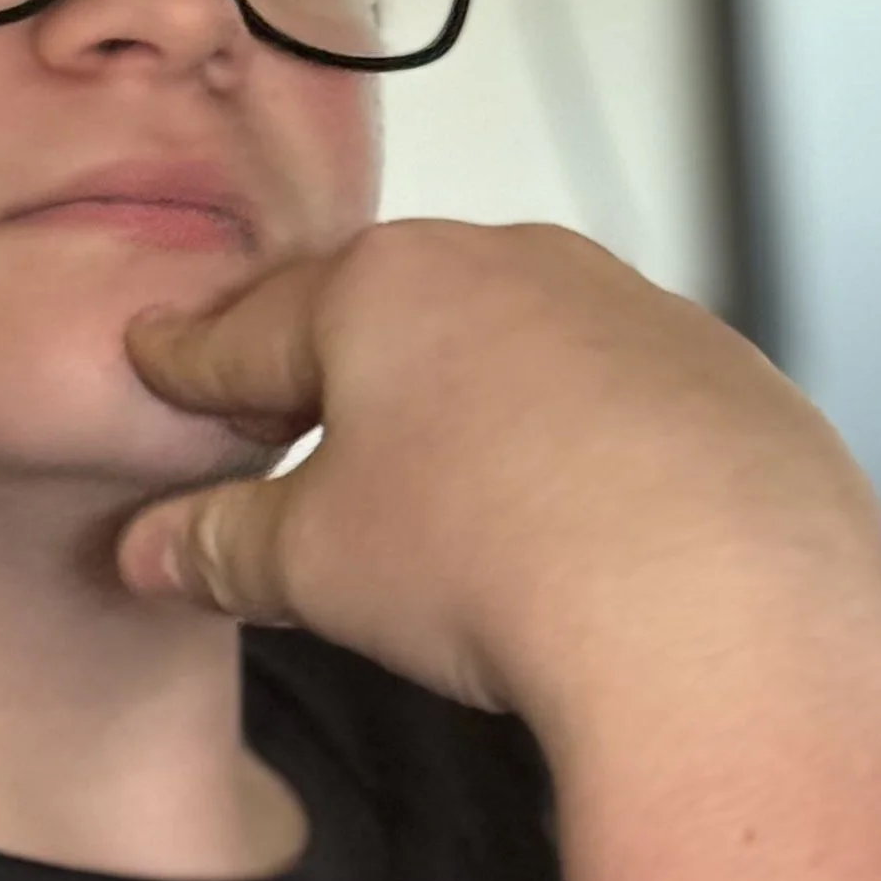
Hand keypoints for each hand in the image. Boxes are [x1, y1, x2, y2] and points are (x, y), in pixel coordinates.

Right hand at [114, 218, 880, 731]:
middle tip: (287, 424)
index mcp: (389, 285)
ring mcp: (633, 312)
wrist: (723, 614)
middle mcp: (515, 266)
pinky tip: (574, 526)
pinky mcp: (726, 378)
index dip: (191, 360)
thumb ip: (219, 546)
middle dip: (334, 371)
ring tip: (441, 496)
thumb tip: (153, 551)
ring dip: (466, 407)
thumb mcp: (314, 564)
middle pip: (389, 316)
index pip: (252, 326)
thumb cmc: (504, 562)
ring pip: (514, 349)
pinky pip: (622, 401)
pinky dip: (581, 447)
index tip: (161, 361)